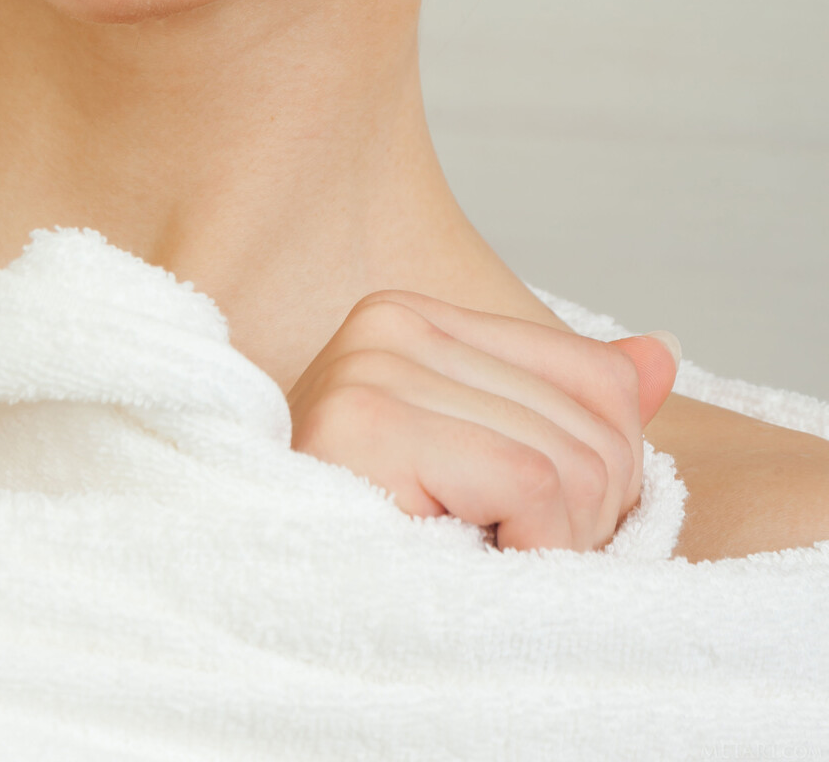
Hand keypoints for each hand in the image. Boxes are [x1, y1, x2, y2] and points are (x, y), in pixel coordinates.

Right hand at [287, 291, 677, 550]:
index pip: (597, 376)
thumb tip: (662, 352)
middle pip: (598, 422)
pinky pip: (531, 483)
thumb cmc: (386, 550)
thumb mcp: (492, 467)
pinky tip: (463, 567)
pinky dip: (528, 551)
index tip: (529, 523)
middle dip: (581, 517)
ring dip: (552, 545)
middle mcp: (390, 322)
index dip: (601, 472)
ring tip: (474, 562)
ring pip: (574, 460)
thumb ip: (572, 409)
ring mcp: (371, 365)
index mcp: (416, 320)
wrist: (279, 620)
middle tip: (499, 555)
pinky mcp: (366, 422)